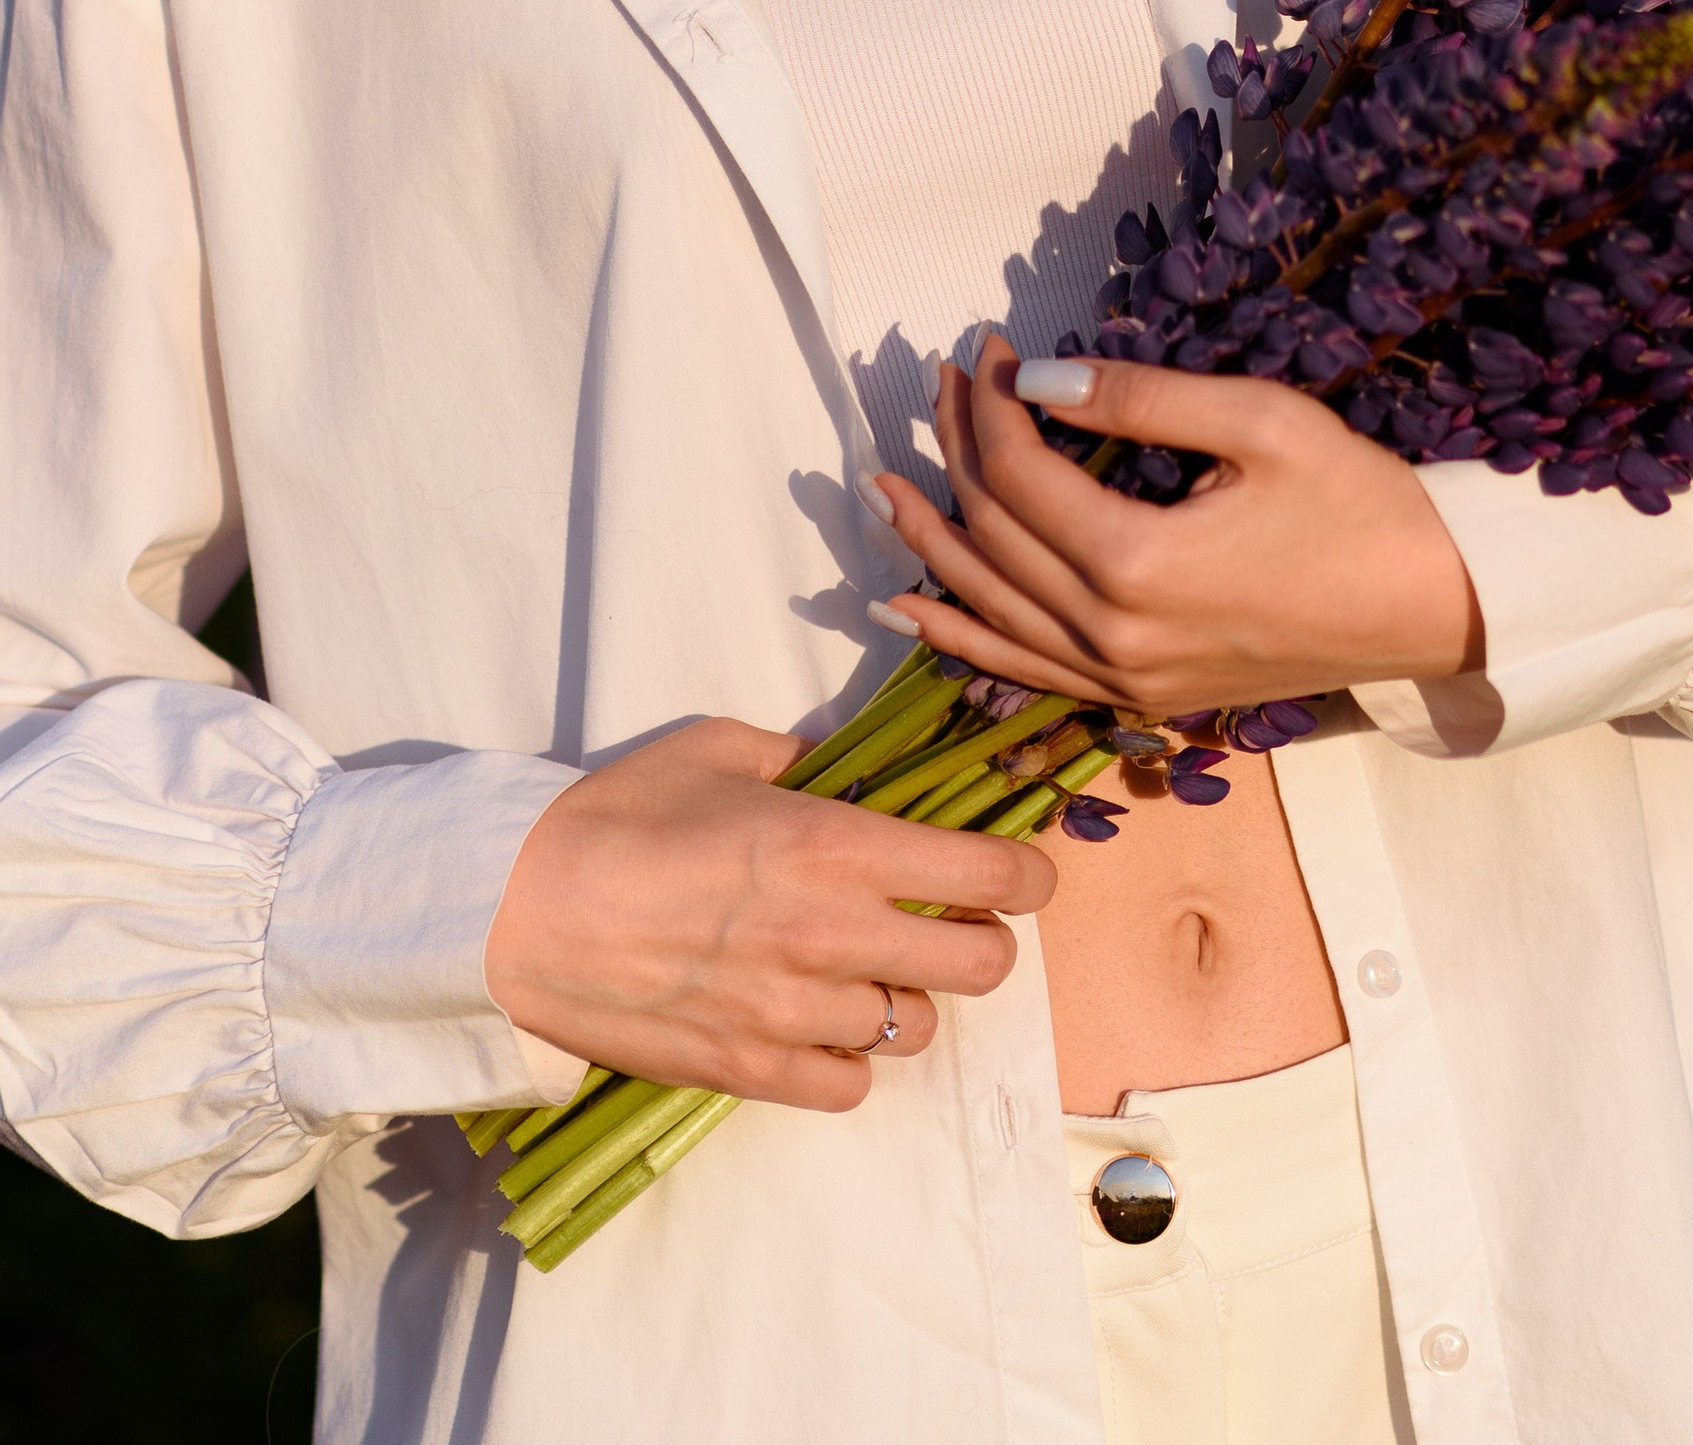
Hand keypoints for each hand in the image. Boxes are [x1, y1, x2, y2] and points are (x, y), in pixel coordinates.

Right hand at [485, 714, 1054, 1110]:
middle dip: (986, 941)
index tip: (1031, 873)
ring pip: (918, 1028)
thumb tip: (834, 764)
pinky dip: (851, 1060)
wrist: (518, 911)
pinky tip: (821, 1023)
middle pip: (981, 964)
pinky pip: (851, 1087)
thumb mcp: (718, 747)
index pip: (985, 872)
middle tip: (954, 921)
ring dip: (909, 997)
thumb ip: (798, 755)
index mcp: (833, 844)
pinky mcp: (751, 1071)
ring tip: (868, 970)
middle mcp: (832, 934)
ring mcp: (794, 1011)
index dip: (1029, 874)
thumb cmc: (618, 816)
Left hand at [867, 342, 1486, 718]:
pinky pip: (1021, 671)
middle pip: (994, 536)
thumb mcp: (1261, 422)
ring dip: (931, 542)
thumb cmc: (1358, 502)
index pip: (1021, 475)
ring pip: (990, 610)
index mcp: (1139, 565)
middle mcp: (1114, 638)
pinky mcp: (1139, 698)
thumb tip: (1039, 377)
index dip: (989, 404)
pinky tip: (913, 606)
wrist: (1429, 608)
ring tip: (884, 487)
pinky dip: (959, 635)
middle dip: (956, 451)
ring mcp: (1122, 680)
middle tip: (943, 383)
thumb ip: (1141, 399)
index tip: (985, 346)